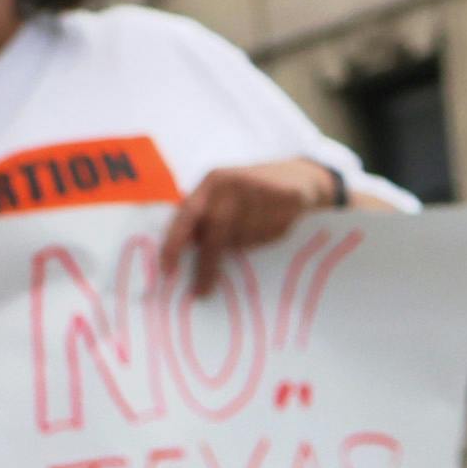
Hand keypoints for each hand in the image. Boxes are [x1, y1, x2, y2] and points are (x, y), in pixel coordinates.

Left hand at [161, 157, 348, 272]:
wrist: (299, 176)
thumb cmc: (250, 196)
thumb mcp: (222, 198)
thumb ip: (201, 221)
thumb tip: (177, 260)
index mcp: (211, 182)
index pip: (186, 215)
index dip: (175, 243)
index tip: (168, 270)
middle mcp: (232, 182)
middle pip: (215, 228)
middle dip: (207, 263)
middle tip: (201, 291)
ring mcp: (259, 187)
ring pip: (243, 236)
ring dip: (244, 246)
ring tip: (253, 237)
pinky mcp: (285, 196)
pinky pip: (268, 231)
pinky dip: (265, 238)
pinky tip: (271, 228)